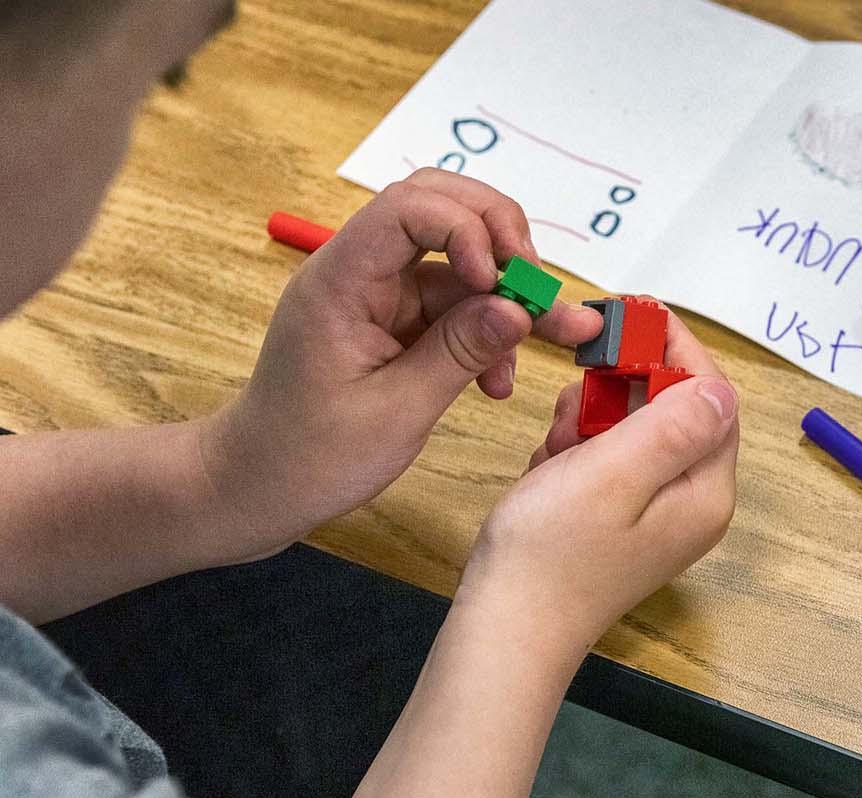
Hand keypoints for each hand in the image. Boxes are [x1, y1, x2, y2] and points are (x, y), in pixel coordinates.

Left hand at [201, 168, 601, 553]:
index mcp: (340, 280)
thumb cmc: (310, 455)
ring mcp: (381, 295)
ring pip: (460, 265)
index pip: (407, 207)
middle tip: (542, 286)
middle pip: (439, 209)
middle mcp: (360, 272)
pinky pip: (456, 307)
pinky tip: (500, 380)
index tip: (499, 282)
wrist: (262, 485)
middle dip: (501, 240)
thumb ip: (459, 353)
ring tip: (557, 336)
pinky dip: (489, 333)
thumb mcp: (396, 411)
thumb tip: (518, 309)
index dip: (466, 228)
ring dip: (508, 298)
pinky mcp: (396, 321)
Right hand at [455, 312, 738, 650]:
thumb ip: (673, 425)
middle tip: (578, 388)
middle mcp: (692, 504)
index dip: (678, 350)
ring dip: (594, 419)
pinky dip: (577, 451)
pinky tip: (549, 467)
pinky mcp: (618, 523)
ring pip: (636, 431)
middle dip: (625, 389)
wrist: (504, 630)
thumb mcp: (615, 473)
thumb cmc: (553, 551)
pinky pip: (610, 461)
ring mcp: (656, 516)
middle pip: (676, 411)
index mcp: (705, 492)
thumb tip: (721, 389)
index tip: (633, 313)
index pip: (714, 398)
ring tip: (558, 441)